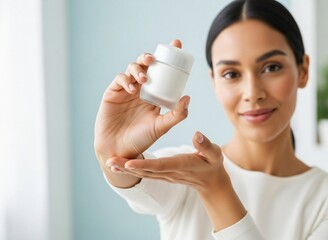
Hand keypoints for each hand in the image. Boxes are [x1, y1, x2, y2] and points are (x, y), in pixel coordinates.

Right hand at [94, 40, 189, 161]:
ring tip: (144, 80)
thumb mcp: (162, 127)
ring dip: (137, 69)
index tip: (177, 45)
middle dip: (149, 58)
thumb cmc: (142, 139)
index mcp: (155, 94)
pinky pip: (119, 80)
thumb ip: (176, 114)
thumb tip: (188, 97)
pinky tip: (132, 89)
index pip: (164, 71)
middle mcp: (142, 89)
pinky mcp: (112, 93)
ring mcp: (126, 90)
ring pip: (132, 69)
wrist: (120, 151)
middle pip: (145, 66)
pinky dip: (125, 80)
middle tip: (153, 60)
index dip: (169, 56)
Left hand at [105, 131, 227, 191]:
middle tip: (109, 162)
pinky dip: (131, 170)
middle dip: (126, 168)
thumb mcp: (214, 154)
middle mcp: (169, 172)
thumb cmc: (212, 164)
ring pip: (142, 173)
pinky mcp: (162, 174)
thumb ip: (205, 145)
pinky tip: (119, 165)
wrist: (211, 181)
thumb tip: (196, 134)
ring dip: (124, 169)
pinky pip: (144, 172)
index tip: (128, 162)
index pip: (159, 165)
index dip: (143, 164)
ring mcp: (165, 175)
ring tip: (108, 163)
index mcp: (180, 165)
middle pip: (145, 171)